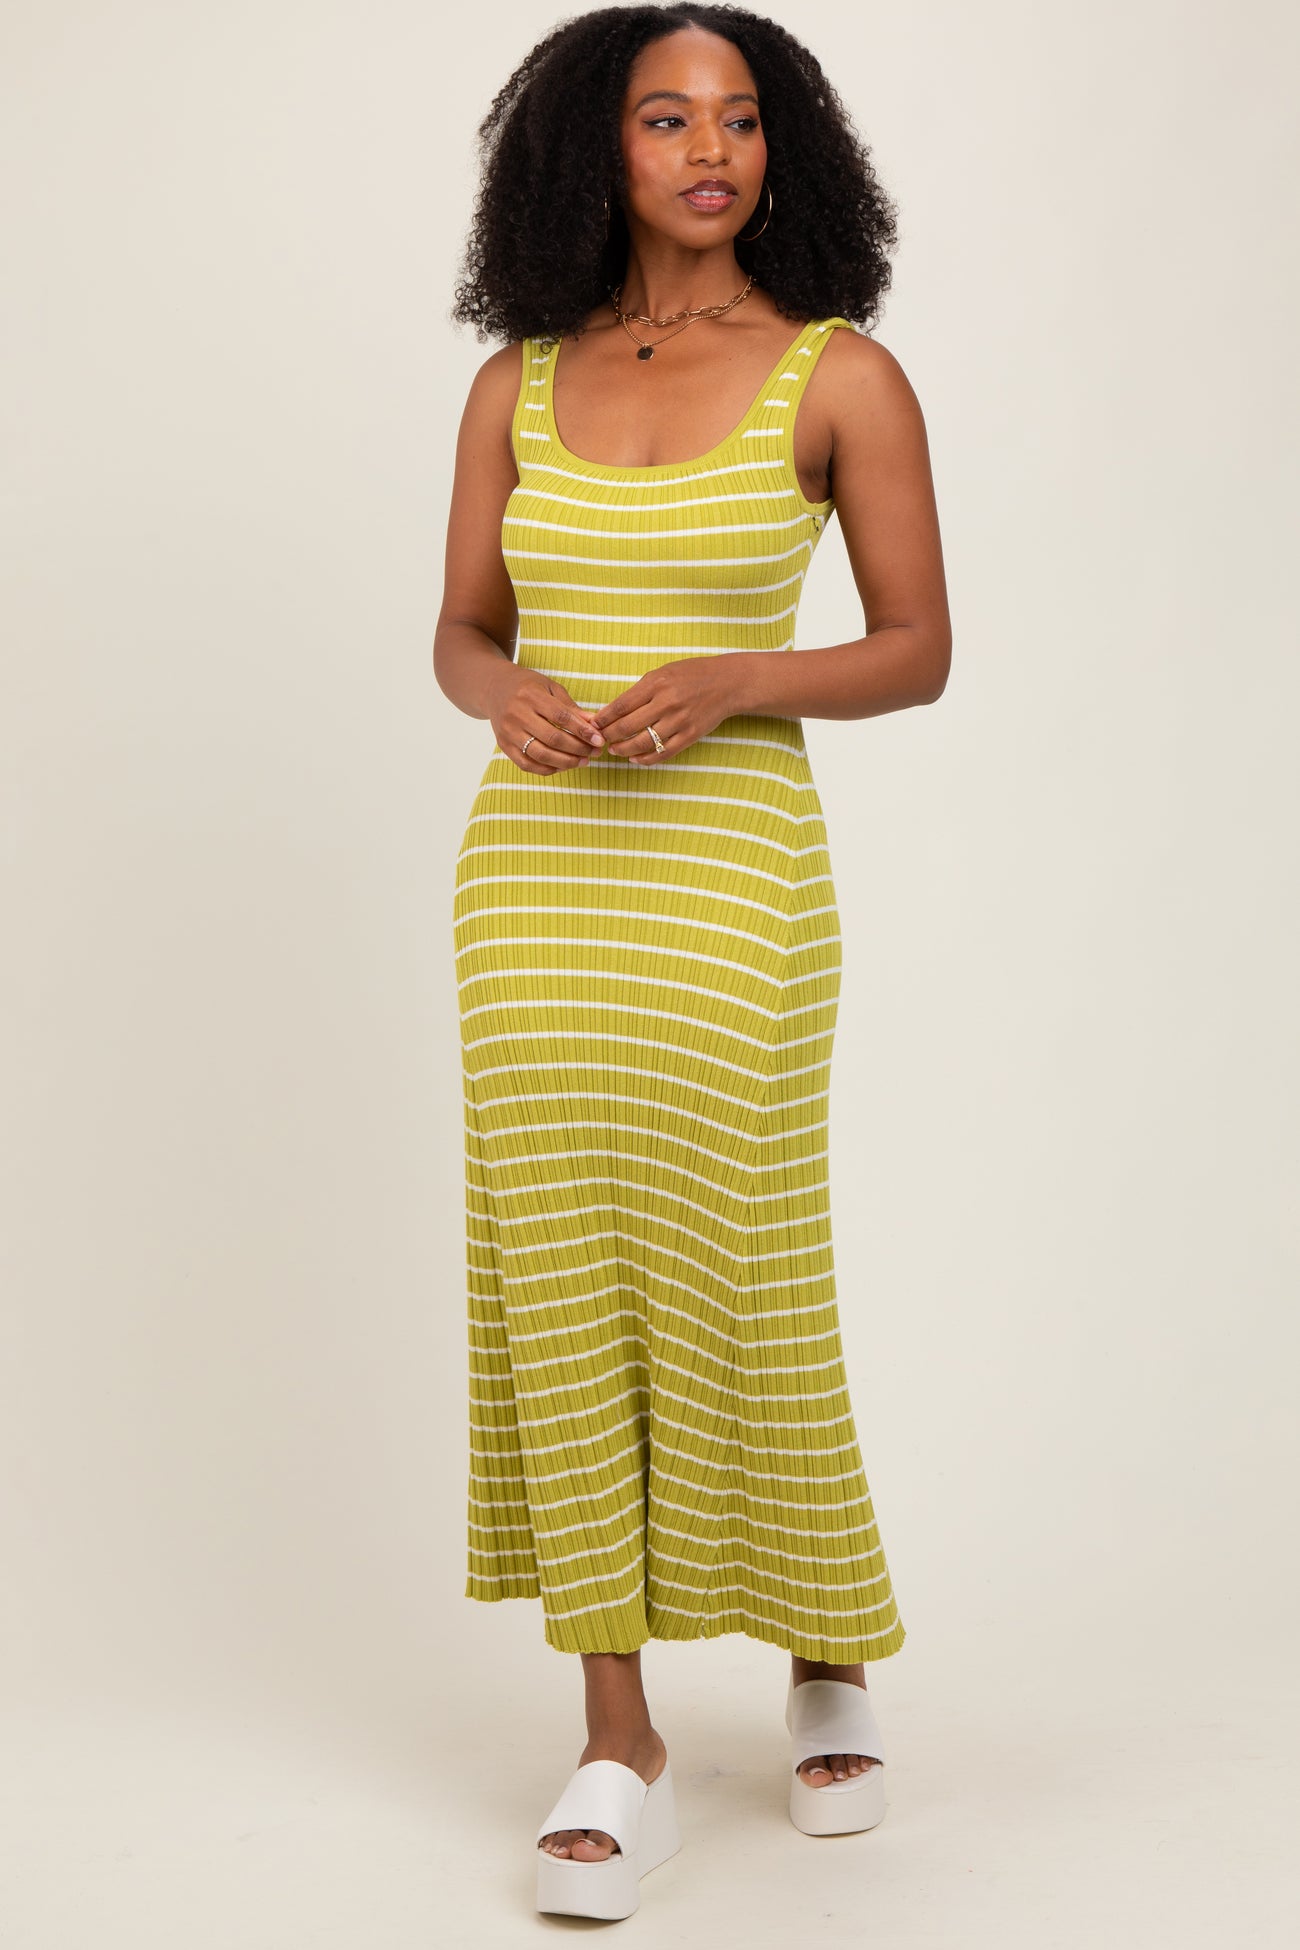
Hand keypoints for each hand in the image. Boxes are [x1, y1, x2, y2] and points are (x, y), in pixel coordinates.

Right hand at [491, 668, 604, 774]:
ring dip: (566, 762)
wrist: (493, 689)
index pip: (561, 717)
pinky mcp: (504, 746)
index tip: (599, 739)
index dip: (582, 730)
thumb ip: (571, 707)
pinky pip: (527, 765)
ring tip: (584, 761)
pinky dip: (548, 769)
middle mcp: (517, 715)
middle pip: (553, 739)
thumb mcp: (550, 688)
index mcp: (531, 696)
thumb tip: (594, 725)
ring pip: (541, 755)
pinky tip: (563, 766)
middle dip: (578, 748)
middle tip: (596, 752)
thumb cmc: (527, 686)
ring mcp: (509, 732)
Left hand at [593, 656, 741, 764]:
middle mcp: (667, 702)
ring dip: (624, 749)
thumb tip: (615, 709)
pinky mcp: (690, 735)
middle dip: (610, 735)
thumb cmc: (692, 675)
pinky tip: (635, 759)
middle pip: (628, 726)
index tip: (594, 724)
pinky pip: (663, 752)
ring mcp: (679, 721)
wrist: (727, 683)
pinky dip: (646, 759)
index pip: (622, 705)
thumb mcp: (663, 672)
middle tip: (600, 739)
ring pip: (643, 742)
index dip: (604, 718)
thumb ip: (641, 690)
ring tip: (615, 750)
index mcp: (657, 683)